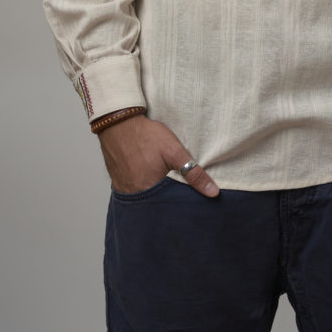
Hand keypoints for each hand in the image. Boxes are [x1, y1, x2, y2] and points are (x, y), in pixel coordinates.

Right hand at [98, 115, 219, 197]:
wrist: (118, 122)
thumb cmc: (147, 136)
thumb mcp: (175, 151)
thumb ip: (194, 173)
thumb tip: (213, 193)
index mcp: (150, 191)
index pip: (169, 209)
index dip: (179, 206)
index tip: (186, 204)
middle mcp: (135, 195)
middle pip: (156, 206)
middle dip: (167, 203)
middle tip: (174, 193)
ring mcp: (124, 190)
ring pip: (144, 200)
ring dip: (154, 196)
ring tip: (162, 186)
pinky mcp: (118, 182)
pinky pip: (133, 192)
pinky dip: (141, 189)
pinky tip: (148, 180)